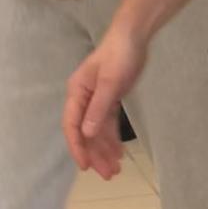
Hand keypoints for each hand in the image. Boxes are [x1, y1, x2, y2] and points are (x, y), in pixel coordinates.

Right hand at [64, 27, 147, 177]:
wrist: (135, 35)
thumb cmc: (119, 54)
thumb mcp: (110, 81)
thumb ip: (98, 108)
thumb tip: (87, 134)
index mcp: (77, 91)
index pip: (72, 125)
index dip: (77, 147)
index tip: (86, 166)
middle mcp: (83, 97)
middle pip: (86, 131)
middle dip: (95, 153)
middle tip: (108, 174)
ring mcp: (96, 98)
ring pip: (97, 129)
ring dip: (104, 149)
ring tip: (115, 169)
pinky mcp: (110, 97)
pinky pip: (108, 122)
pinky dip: (112, 137)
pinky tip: (118, 151)